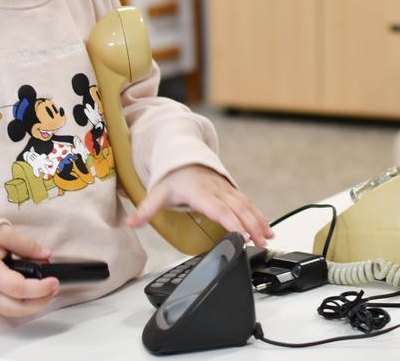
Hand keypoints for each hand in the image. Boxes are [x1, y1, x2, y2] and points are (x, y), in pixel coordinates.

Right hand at [0, 225, 58, 317]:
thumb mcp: (2, 234)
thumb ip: (25, 244)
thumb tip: (45, 255)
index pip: (17, 288)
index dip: (39, 288)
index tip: (53, 281)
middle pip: (17, 307)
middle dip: (41, 301)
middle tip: (54, 287)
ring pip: (14, 312)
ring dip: (35, 304)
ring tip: (48, 289)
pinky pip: (10, 309)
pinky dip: (25, 304)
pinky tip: (36, 293)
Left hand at [126, 164, 273, 246]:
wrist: (186, 158)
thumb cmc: (174, 177)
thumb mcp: (158, 192)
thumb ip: (146, 210)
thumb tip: (131, 222)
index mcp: (201, 192)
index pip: (219, 209)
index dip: (231, 222)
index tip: (241, 235)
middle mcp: (218, 191)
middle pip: (238, 210)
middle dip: (251, 226)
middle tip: (260, 243)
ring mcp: (228, 191)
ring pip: (247, 207)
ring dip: (259, 222)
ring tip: (268, 238)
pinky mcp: (233, 193)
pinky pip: (249, 205)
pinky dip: (260, 217)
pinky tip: (267, 229)